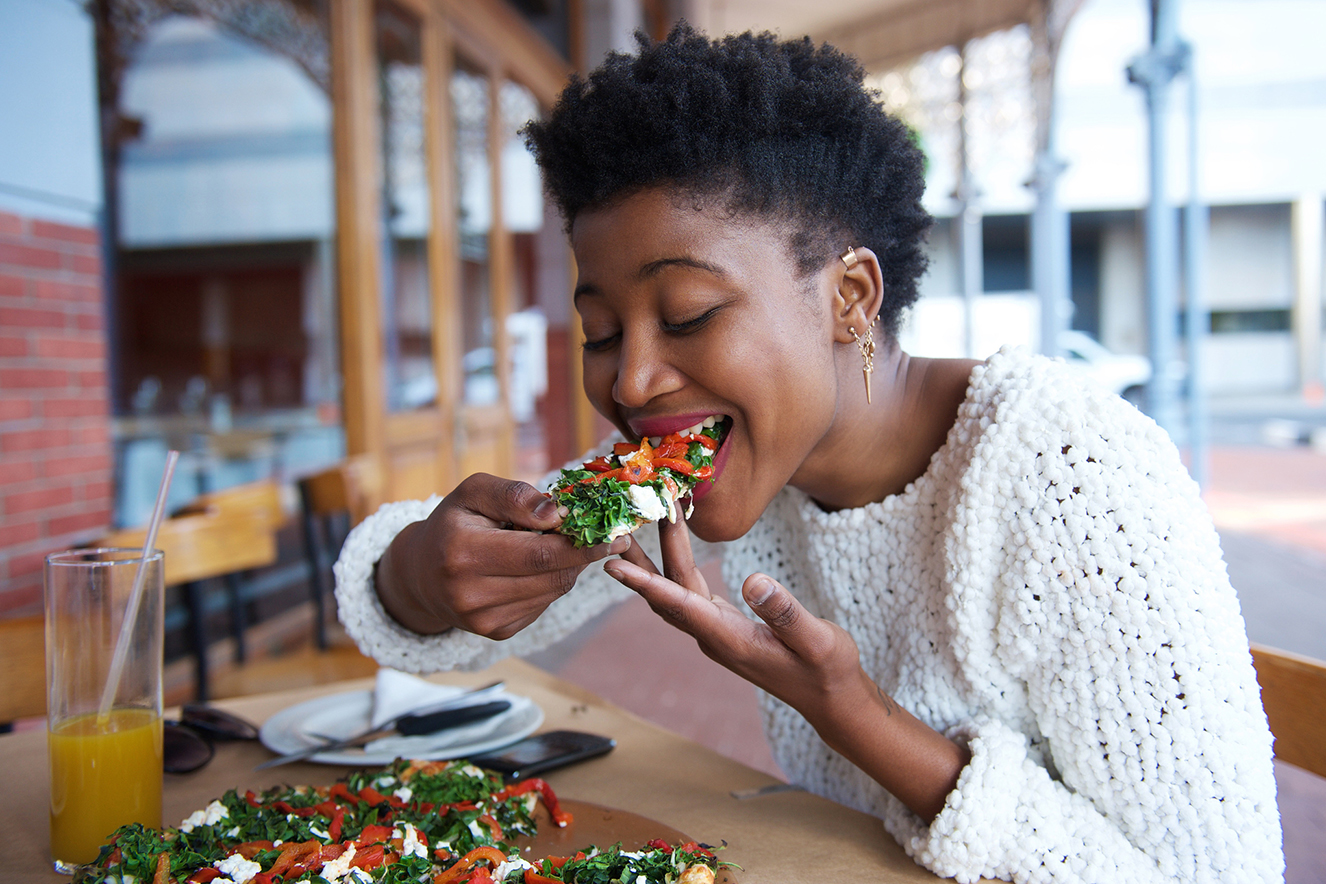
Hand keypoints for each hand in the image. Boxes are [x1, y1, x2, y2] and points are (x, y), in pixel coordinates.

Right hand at [376, 473, 629, 638]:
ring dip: (569, 565)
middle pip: (552, 574)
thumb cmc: (453, 523)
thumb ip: (514, 495)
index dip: (583, 543)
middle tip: (611, 535)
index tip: (616, 531)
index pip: (539, 553)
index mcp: (462, 553)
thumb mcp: (473, 492)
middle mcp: (470, 594)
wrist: (421, 573)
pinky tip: (538, 567)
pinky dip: (550, 582)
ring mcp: (483, 620)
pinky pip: (543, 604)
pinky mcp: (497, 633)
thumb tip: (557, 513)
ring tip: (564, 543)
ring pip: (553, 591)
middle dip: (585, 553)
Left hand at [607, 514, 868, 729]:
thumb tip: (753, 582)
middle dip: (647, 556)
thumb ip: (785, 613)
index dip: (646, 584)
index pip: (680, 606)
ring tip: (633, 528)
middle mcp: (714, 637)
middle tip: (629, 517)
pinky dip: (676, 569)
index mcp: (731, 640)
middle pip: (669, 593)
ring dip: (656, 560)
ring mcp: (717, 633)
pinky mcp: (725, 626)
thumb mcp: (818, 640)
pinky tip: (673, 549)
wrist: (832, 698)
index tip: (614, 565)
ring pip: (675, 593)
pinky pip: (689, 595)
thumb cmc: (828, 671)